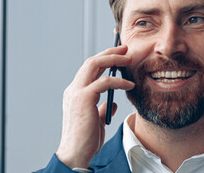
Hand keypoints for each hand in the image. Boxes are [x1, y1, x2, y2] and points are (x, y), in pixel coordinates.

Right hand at [55, 45, 134, 168]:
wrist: (76, 153)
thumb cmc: (85, 140)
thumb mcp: (96, 121)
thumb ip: (101, 108)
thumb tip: (112, 102)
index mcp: (75, 92)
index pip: (89, 69)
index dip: (105, 59)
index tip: (120, 54)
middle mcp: (74, 89)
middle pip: (92, 61)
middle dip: (110, 52)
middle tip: (126, 49)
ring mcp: (76, 92)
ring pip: (95, 65)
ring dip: (114, 59)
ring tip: (130, 59)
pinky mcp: (83, 99)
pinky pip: (104, 82)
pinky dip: (118, 81)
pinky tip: (130, 85)